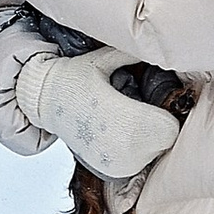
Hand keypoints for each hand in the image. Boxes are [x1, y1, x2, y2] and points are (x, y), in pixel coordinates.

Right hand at [12, 47, 184, 176]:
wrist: (43, 100)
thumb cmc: (75, 77)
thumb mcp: (104, 59)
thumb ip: (132, 53)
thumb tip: (156, 42)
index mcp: (126, 121)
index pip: (169, 129)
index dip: (164, 115)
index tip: (153, 104)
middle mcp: (123, 149)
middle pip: (164, 142)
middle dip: (157, 126)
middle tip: (141, 110)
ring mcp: (116, 164)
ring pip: (152, 154)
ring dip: (147, 140)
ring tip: (128, 121)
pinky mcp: (110, 172)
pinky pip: (138, 164)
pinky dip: (135, 151)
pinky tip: (119, 135)